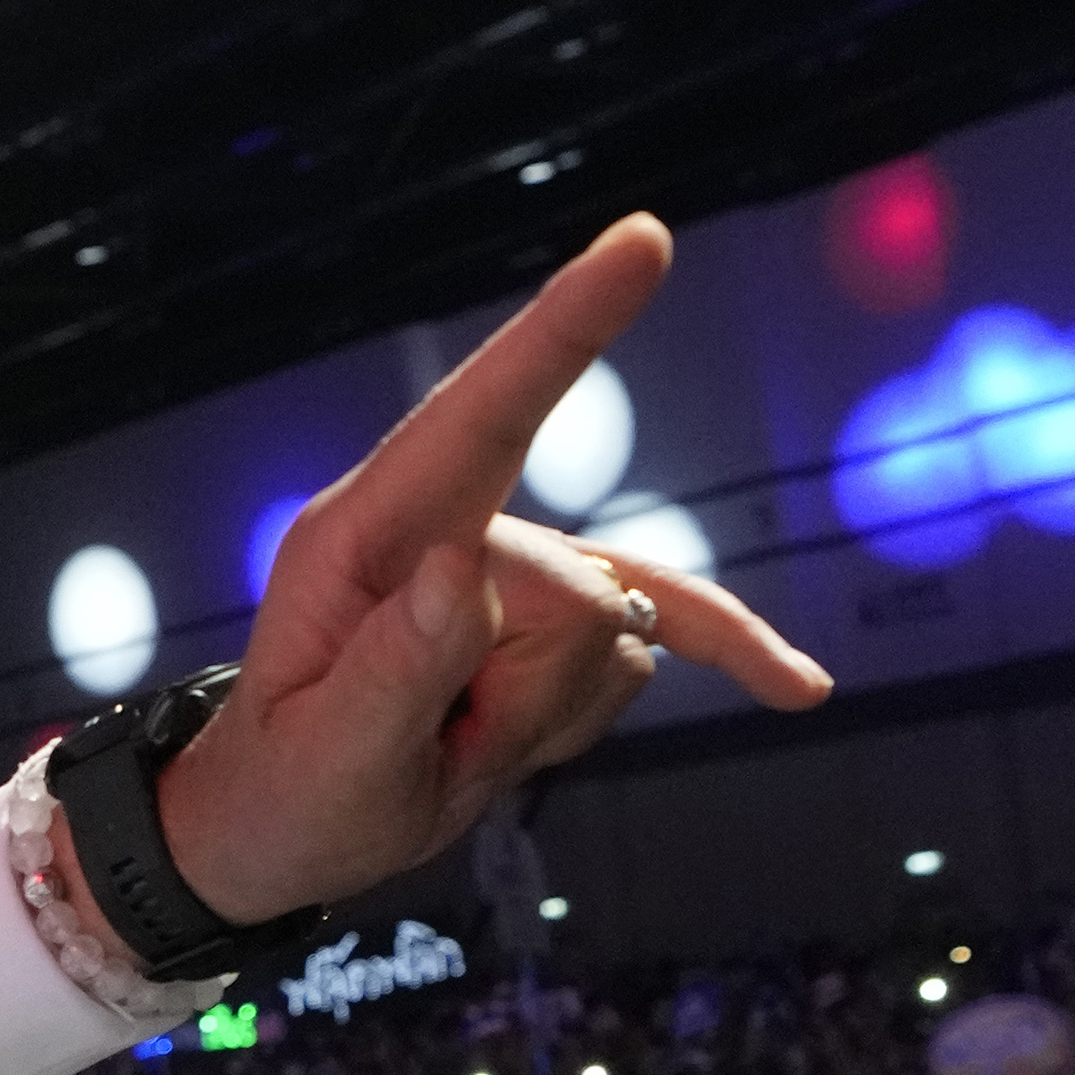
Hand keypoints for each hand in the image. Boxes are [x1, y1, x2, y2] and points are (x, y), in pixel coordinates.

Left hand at [147, 222, 829, 925]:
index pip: (482, 414)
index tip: (644, 239)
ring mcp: (507, 577)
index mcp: (366, 536)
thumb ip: (398, 666)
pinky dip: (668, 683)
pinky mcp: (554, 621)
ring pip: (619, 628)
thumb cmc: (283, 794)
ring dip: (551, 719)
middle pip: (576, 583)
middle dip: (528, 693)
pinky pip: (650, 648)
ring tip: (452, 748)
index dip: (568, 327)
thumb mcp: (329, 756)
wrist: (283, 835)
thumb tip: (470, 563)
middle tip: (432, 745)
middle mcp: (445, 533)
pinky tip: (790, 686)